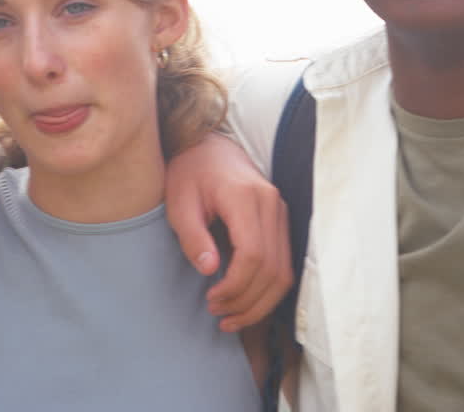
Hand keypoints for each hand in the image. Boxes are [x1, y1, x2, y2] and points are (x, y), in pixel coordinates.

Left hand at [165, 132, 291, 331]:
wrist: (209, 146)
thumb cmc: (189, 173)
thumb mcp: (179, 202)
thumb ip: (193, 236)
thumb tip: (211, 270)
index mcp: (245, 197)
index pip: (253, 254)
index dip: (235, 286)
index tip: (212, 299)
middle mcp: (271, 204)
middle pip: (273, 269)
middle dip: (247, 301)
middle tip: (218, 314)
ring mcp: (281, 212)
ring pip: (284, 271)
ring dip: (260, 302)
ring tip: (231, 317)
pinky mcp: (281, 221)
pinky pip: (284, 264)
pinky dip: (268, 289)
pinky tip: (246, 302)